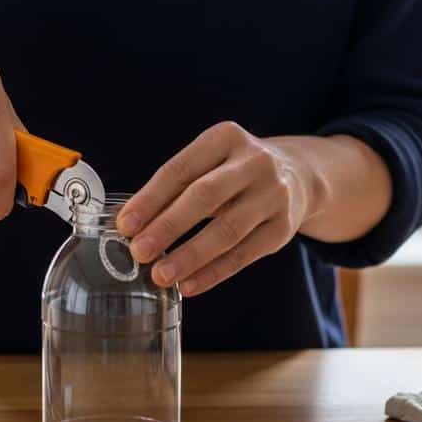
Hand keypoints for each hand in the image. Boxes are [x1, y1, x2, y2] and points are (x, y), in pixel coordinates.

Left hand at [116, 122, 318, 296]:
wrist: (296, 176)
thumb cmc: (235, 172)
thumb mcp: (210, 163)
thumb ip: (175, 188)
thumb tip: (132, 225)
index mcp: (226, 137)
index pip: (180, 169)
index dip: (150, 199)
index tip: (125, 225)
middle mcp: (254, 162)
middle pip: (204, 197)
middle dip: (168, 227)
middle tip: (139, 252)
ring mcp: (274, 195)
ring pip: (226, 230)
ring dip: (189, 256)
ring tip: (161, 275)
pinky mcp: (283, 227)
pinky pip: (244, 255)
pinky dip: (213, 272)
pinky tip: (190, 284)